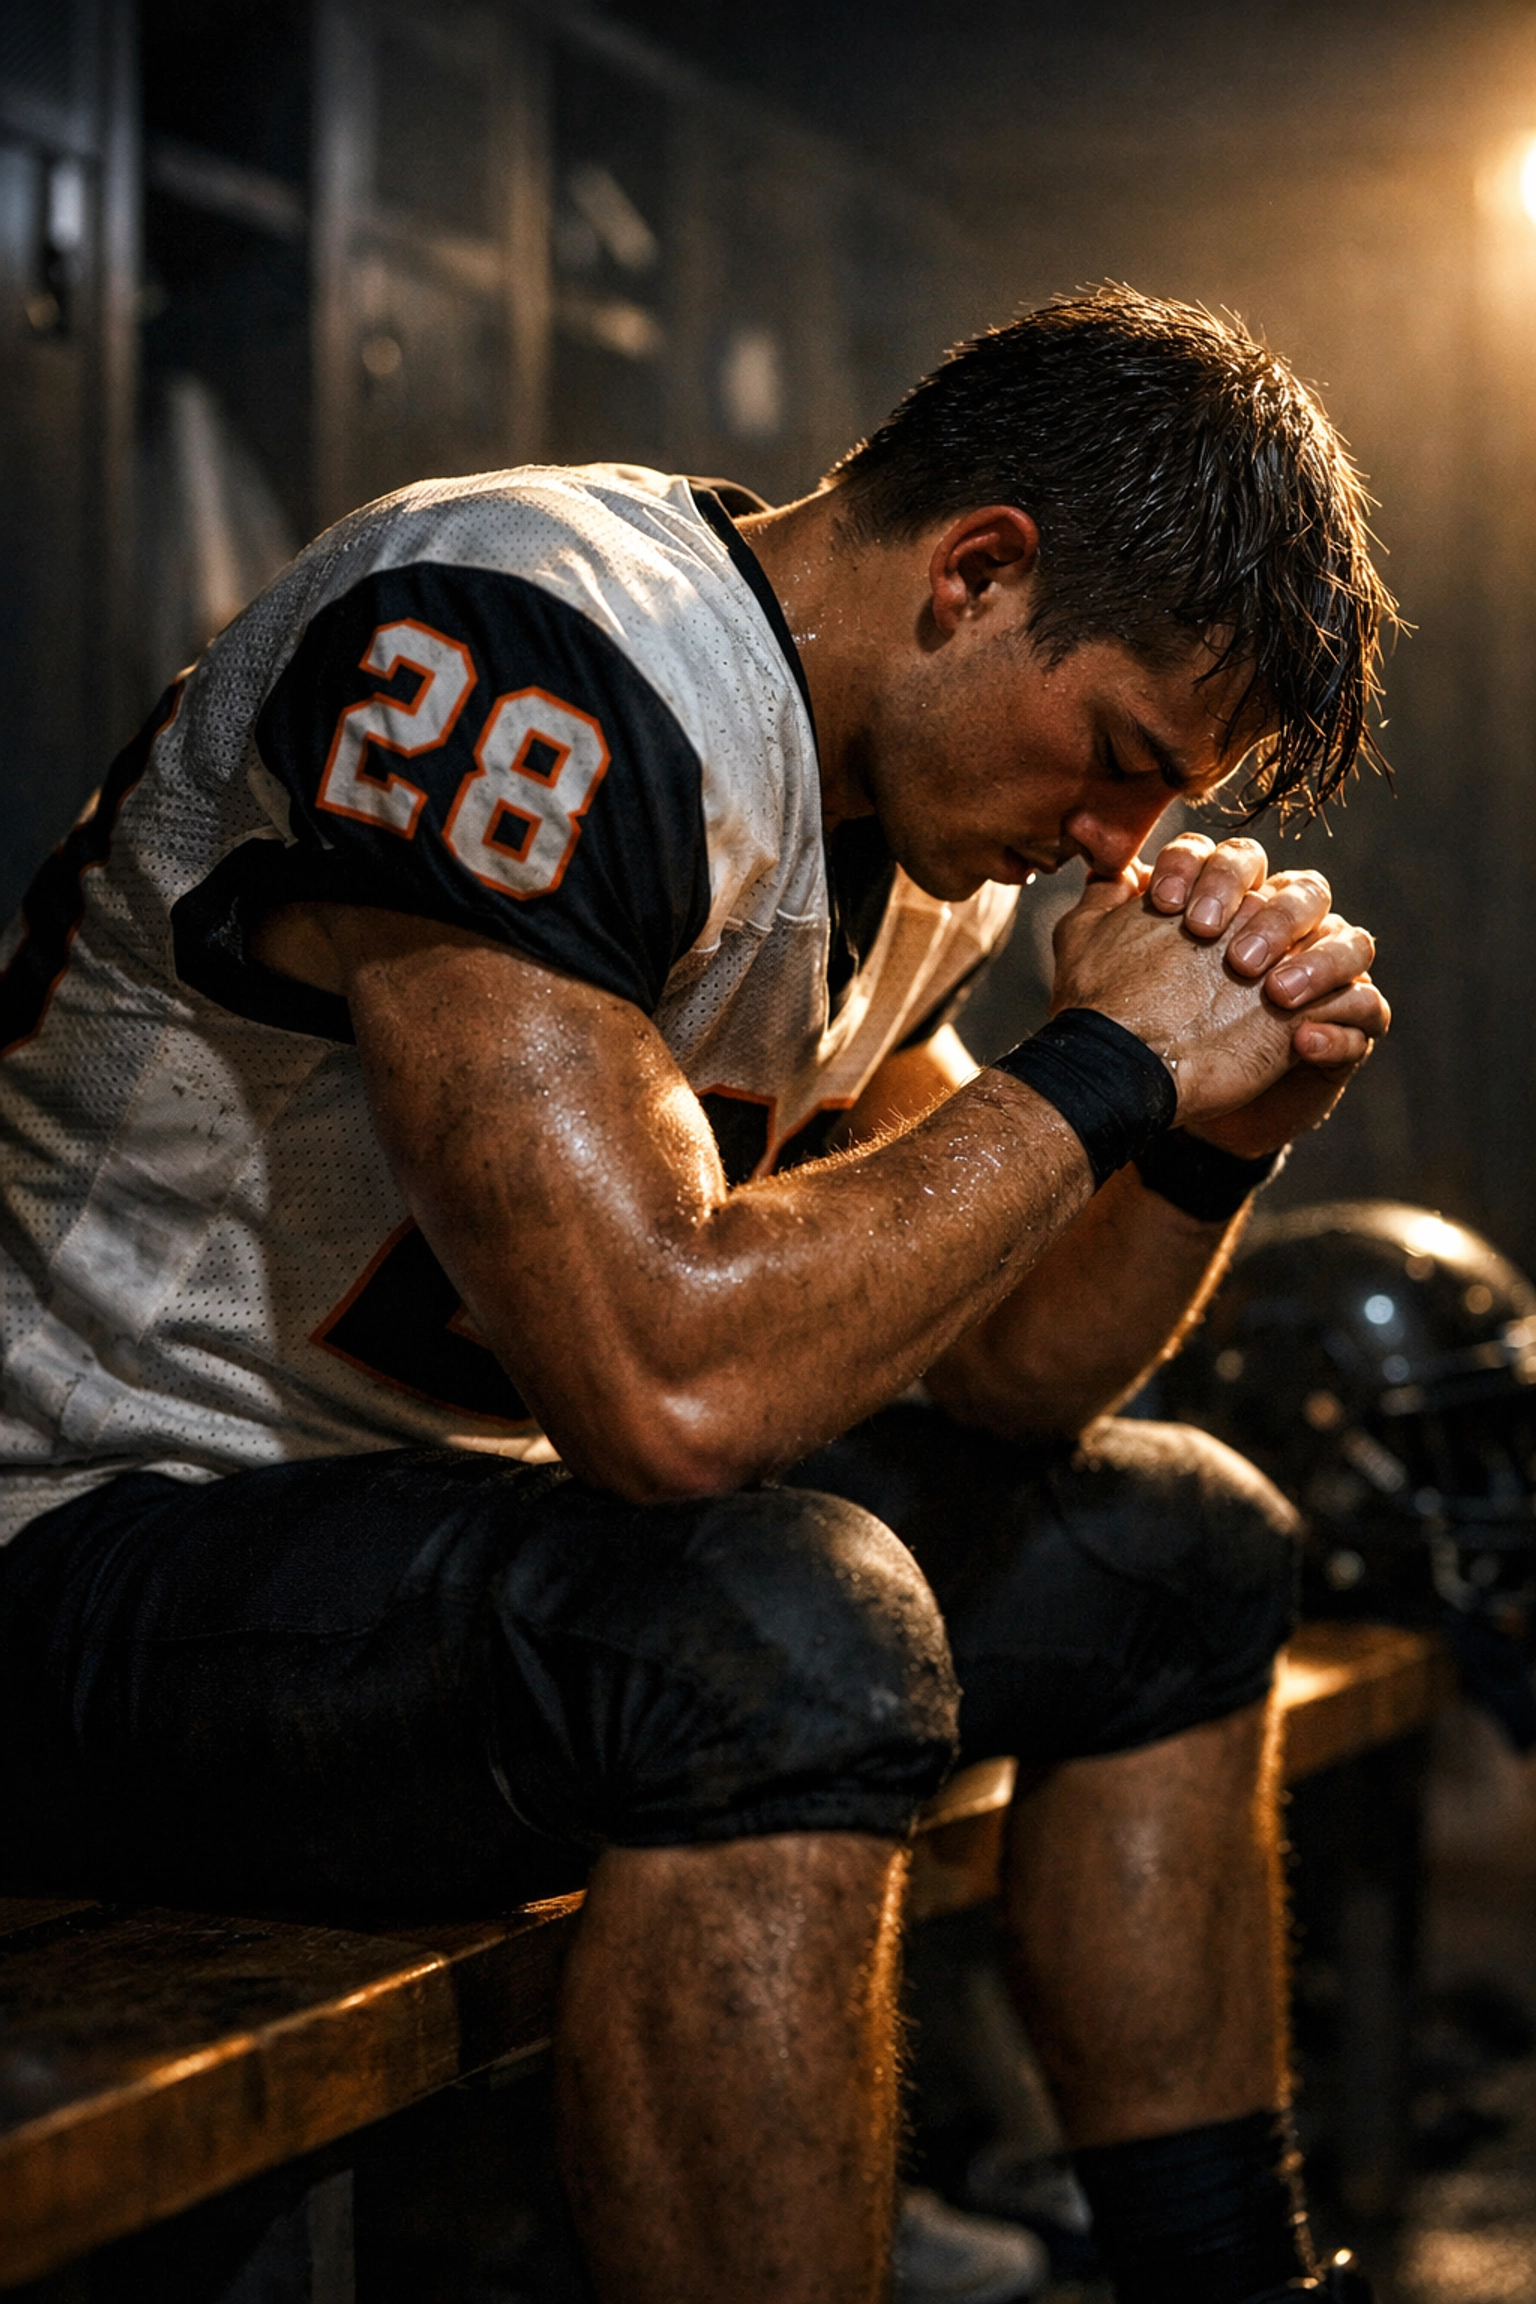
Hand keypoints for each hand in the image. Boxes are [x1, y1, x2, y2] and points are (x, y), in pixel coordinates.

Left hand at [1050, 837, 1383, 1132]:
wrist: (1156, 1087)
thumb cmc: (1133, 1010)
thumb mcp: (1100, 952)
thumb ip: (1102, 894)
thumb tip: (1085, 831)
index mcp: (1232, 899)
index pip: (1236, 860)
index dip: (1204, 871)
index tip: (1166, 904)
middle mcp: (1282, 928)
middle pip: (1305, 891)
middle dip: (1271, 915)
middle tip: (1234, 957)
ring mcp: (1317, 976)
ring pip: (1352, 943)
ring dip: (1320, 962)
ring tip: (1277, 992)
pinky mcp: (1338, 1028)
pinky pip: (1366, 1014)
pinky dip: (1340, 1027)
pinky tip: (1303, 1039)